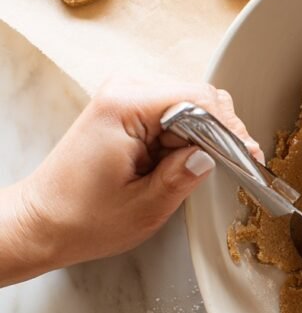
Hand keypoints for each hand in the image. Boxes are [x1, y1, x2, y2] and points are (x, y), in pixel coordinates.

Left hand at [3, 77, 261, 281]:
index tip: (247, 155)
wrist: (42, 222)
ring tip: (199, 170)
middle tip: (235, 165)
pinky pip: (172, 113)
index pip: (198, 98)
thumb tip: (212, 156)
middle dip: (220, 132)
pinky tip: (185, 162)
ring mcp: (123, 97)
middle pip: (197, 95)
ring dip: (203, 136)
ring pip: (188, 103)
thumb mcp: (145, 207)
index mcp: (125, 107)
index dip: (229, 128)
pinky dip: (187, 136)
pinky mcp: (125, 110)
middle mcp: (123, 91)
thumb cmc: (81, 218)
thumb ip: (183, 176)